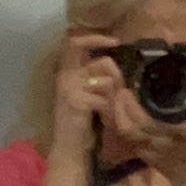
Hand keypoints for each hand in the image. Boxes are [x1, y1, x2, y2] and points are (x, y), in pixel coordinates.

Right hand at [50, 33, 114, 152]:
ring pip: (109, 82)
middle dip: (120, 77)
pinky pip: (106, 99)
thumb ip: (94, 75)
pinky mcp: (76, 102)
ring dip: (116, 99)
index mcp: (66, 71)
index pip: (75, 42)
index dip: (95, 38)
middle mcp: (65, 76)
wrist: (68, 147)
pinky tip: (107, 121)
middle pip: (104, 62)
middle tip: (119, 93)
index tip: (115, 41)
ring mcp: (69, 88)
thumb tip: (112, 61)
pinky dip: (112, 112)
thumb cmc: (80, 121)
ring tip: (111, 113)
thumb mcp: (85, 92)